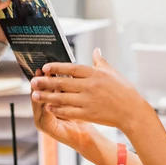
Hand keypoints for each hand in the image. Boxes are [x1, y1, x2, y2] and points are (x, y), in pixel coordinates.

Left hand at [30, 49, 152, 132]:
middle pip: (63, 83)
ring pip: (62, 98)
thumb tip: (96, 50)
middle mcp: (90, 86)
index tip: (44, 67)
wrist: (133, 111)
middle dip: (46, 82)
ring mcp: (88, 101)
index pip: (71, 68)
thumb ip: (101, 62)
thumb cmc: (124, 91)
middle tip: (32, 81)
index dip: (57, 67)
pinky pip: (69, 111)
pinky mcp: (89, 114)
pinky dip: (57, 109)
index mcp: (95, 74)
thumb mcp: (113, 72)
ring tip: (34, 95)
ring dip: (47, 96)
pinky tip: (47, 107)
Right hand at [31, 70, 96, 151]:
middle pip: (36, 93)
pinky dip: (49, 104)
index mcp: (44, 104)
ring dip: (43, 91)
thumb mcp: (72, 97)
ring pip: (39, 102)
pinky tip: (54, 96)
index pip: (40, 87)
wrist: (86, 135)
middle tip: (43, 71)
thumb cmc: (80, 116)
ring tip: (48, 81)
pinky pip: (45, 113)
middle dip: (40, 82)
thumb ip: (67, 84)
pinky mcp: (46, 127)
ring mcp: (41, 120)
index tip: (45, 67)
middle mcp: (40, 112)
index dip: (43, 77)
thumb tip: (65, 68)